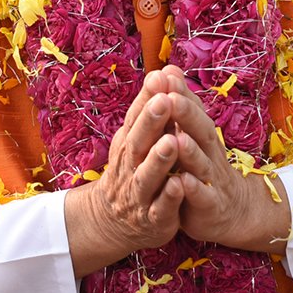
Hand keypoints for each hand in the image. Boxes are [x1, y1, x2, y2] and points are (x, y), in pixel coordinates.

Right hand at [65, 70, 187, 275]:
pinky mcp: (154, 218)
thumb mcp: (139, 138)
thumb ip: (152, 108)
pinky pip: (160, 208)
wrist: (112, 222)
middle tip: (164, 101)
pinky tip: (179, 186)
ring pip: (148, 176)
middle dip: (151, 122)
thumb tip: (165, 70)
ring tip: (172, 141)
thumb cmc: (133, 170)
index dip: (147, 99)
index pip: (136, 117)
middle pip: (139, 142)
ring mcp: (140, 193)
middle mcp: (130, 166)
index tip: (159, 78)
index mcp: (130, 144)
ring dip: (159, 159)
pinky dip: (169, 198)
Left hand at [154, 66, 289, 252]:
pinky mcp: (209, 205)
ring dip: (190, 151)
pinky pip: (201, 197)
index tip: (165, 75)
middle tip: (171, 98)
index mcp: (201, 135)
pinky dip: (192, 190)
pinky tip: (182, 182)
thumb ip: (181, 105)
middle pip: (200, 131)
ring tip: (177, 139)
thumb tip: (168, 69)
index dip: (180, 93)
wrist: (230, 210)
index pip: (192, 110)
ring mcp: (211, 180)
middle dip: (186, 115)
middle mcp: (209, 154)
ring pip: (200, 164)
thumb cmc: (203, 167)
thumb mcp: (193, 134)